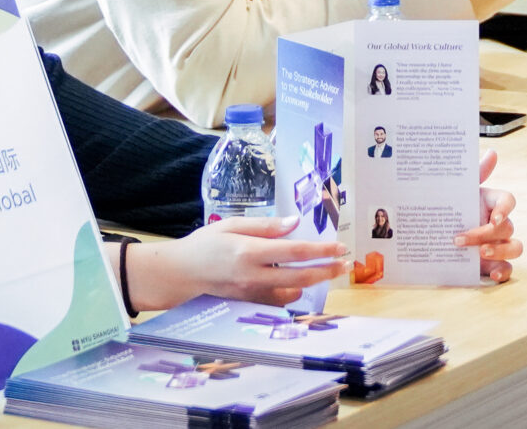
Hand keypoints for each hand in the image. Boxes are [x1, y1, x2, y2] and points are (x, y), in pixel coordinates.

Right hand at [125, 216, 344, 311]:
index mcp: (250, 251)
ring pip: (291, 293)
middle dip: (326, 271)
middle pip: (300, 277)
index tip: (340, 247)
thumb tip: (295, 223)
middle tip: (345, 265)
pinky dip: (291, 294)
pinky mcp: (247, 303)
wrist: (181, 273)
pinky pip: (276, 302)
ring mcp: (251, 293)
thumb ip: (266, 226)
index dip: (321, 251)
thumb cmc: (206, 243)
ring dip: (311, 283)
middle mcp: (253, 276)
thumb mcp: (233, 225)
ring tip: (326, 271)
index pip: (295, 252)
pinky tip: (298, 284)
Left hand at [454, 150, 521, 283]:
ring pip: (515, 247)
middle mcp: (497, 224)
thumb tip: (492, 153)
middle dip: (487, 233)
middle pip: (508, 227)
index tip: (494, 217)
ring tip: (479, 254)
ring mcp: (497, 245)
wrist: (430, 236)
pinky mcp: (492, 264)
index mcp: (490, 203)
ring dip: (500, 251)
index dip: (505, 209)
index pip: (508, 201)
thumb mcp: (456, 192)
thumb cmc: (448, 209)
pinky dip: (503, 271)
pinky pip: (507, 269)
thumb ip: (475, 174)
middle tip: (462, 238)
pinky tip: (491, 274)